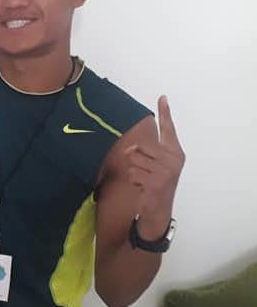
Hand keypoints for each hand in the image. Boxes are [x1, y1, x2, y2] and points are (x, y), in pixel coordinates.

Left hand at [125, 96, 184, 238]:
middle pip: (142, 145)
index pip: (169, 129)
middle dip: (136, 158)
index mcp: (175, 152)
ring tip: (145, 180)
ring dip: (134, 171)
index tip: (162, 97)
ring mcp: (167, 170)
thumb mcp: (153, 166)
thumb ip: (145, 153)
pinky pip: (133, 173)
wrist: (158, 209)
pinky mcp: (157, 181)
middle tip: (144, 171)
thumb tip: (130, 150)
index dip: (165, 113)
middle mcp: (174, 159)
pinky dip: (134, 180)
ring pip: (135, 159)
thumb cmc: (154, 184)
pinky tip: (143, 187)